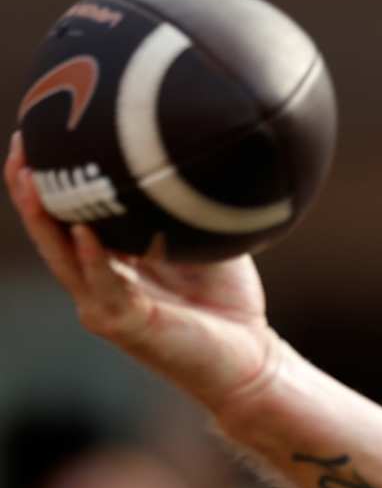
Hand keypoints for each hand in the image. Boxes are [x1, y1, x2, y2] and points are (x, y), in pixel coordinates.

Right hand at [6, 131, 281, 411]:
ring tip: (28, 178)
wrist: (251, 358)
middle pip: (49, 229)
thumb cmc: (227, 300)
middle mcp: (96, 279)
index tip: (38, 130)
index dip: (49, 176)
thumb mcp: (202, 240)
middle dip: (29, 187)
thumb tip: (188, 150)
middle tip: (19, 144)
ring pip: (62, 256)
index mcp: (108, 259)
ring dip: (44, 218)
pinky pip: (104, 287)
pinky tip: (84, 231)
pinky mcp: (124, 324)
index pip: (65, 213)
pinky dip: (94, 259)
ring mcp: (103, 303)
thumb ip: (185, 206)